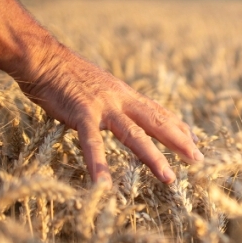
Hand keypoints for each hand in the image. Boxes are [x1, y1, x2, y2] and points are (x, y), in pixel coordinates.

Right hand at [19, 44, 202, 185]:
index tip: (194, 141)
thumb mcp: (100, 87)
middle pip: (156, 122)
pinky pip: (92, 143)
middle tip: (198, 160)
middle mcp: (120, 100)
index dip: (177, 126)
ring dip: (152, 157)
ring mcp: (103, 107)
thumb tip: (128, 112)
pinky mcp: (81, 114)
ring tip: (168, 178)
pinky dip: (98, 164)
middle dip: (179, 141)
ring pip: (134, 134)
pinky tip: (104, 185)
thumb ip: (116, 101)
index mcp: (125, 94)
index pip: (158, 112)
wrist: (43, 58)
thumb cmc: (67, 74)